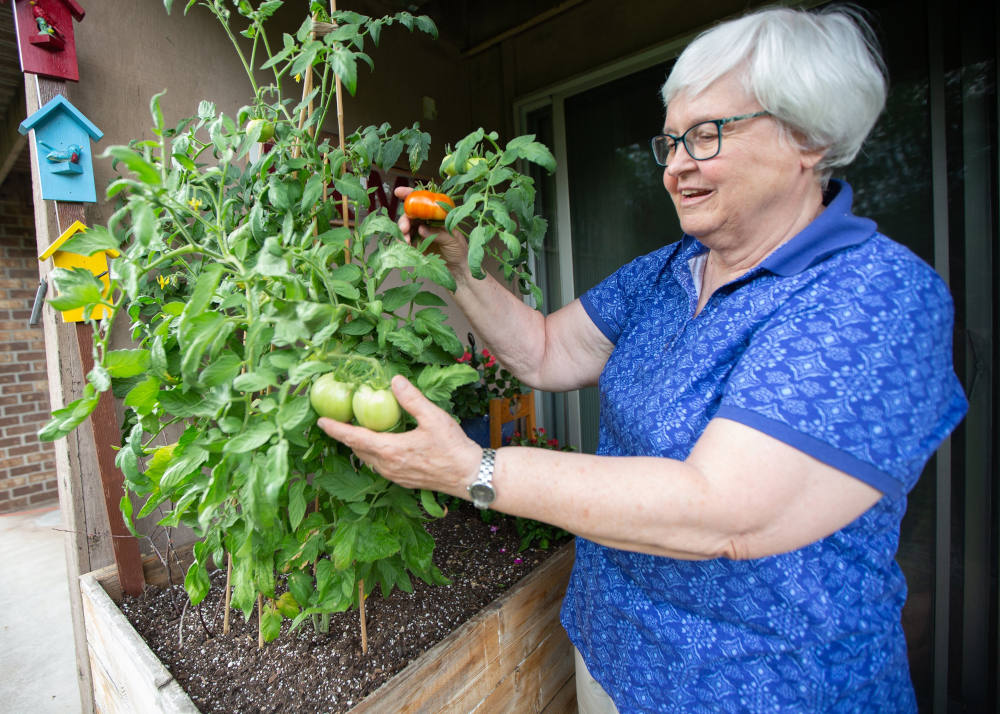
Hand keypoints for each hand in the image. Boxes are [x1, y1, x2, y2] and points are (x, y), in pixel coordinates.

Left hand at [316, 375, 481, 497]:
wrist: (469, 475)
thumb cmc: (453, 448)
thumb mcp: (433, 418)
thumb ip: (412, 399)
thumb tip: (394, 380)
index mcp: (390, 450)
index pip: (354, 438)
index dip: (336, 429)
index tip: (320, 421)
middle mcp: (387, 466)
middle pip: (358, 450)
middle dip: (346, 435)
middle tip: (339, 419)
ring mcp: (394, 476)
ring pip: (368, 459)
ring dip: (360, 445)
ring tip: (358, 429)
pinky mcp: (403, 480)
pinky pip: (379, 466)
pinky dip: (373, 453)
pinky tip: (381, 443)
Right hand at [395, 186, 470, 271]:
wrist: (458, 269)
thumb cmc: (459, 250)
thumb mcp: (452, 239)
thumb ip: (437, 233)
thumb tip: (421, 229)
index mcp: (437, 214)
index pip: (424, 201)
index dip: (410, 195)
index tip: (399, 192)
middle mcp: (427, 221)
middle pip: (410, 214)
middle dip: (404, 219)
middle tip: (405, 227)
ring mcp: (420, 232)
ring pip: (406, 226)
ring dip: (402, 231)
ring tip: (406, 240)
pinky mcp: (416, 244)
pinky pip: (405, 239)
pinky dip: (402, 241)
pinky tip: (405, 244)